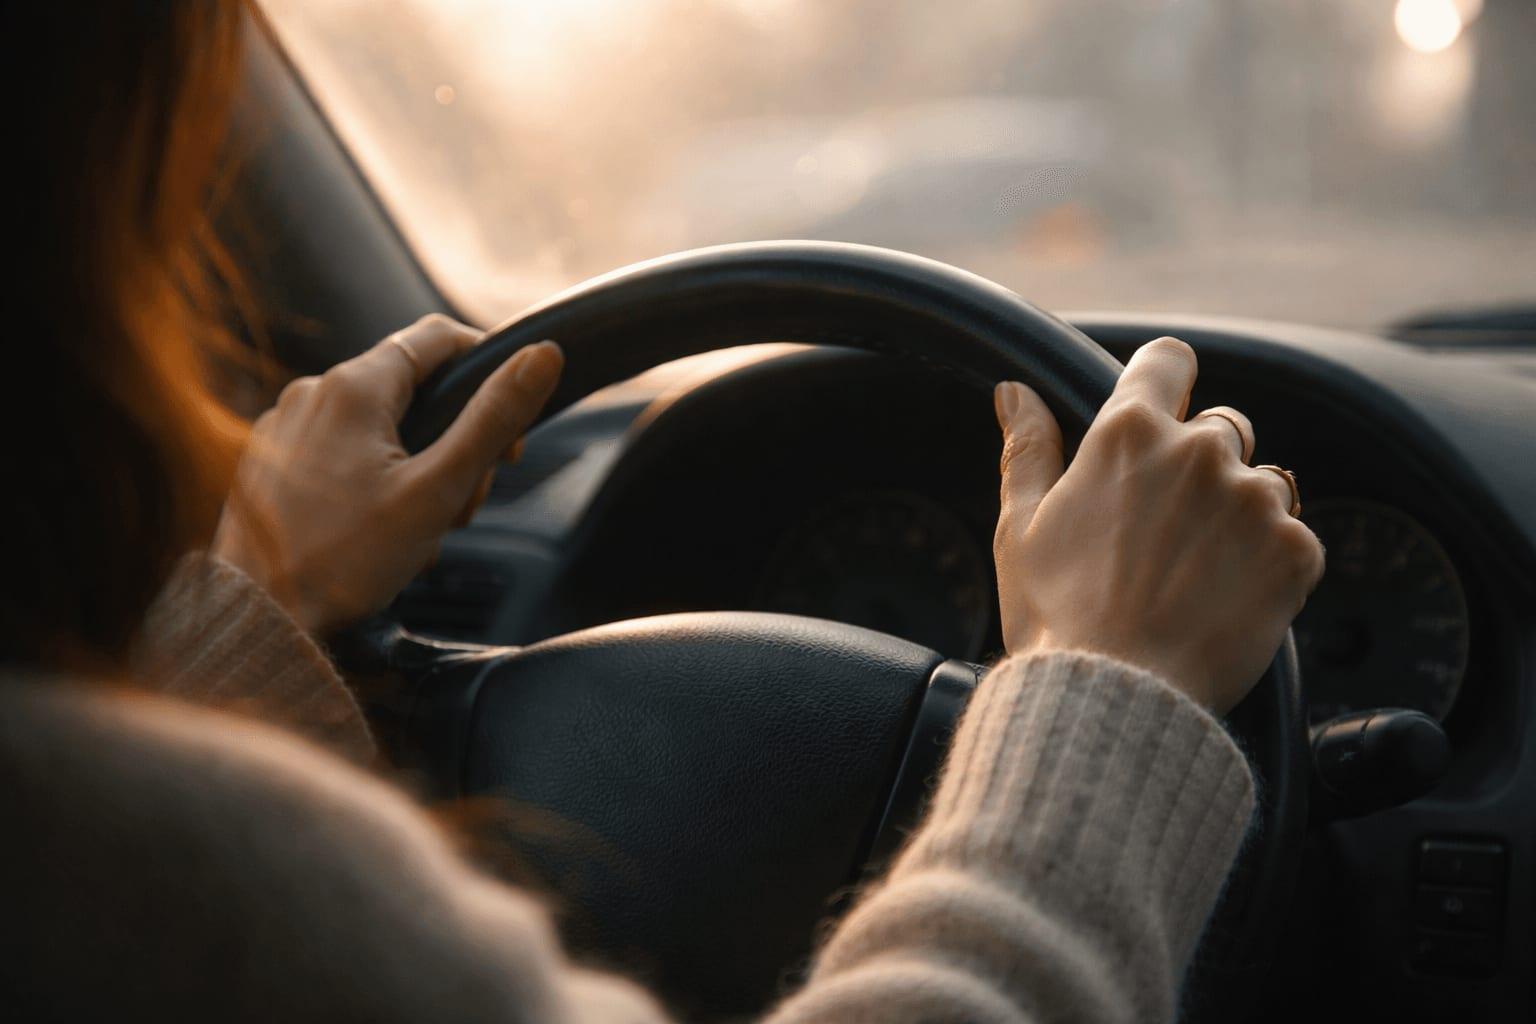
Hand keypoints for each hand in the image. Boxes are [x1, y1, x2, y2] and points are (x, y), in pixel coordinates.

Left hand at [212, 314, 563, 635]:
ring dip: (416, 464)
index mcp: (354, 386)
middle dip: (453, 439)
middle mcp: (312, 391)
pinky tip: (376, 528)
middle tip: (466, 499)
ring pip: (377, 423)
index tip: (510, 420)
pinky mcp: (269, 460)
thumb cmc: (344, 561)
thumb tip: (543, 356)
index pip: (440, 337)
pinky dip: (372, 477)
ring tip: (418, 528)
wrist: (260, 618)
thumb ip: (493, 419)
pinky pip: (339, 448)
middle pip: (412, 389)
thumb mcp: (438, 491)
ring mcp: (285, 425)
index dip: (488, 368)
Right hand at [991, 337, 1323, 712]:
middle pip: (1222, 426)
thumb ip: (1027, 448)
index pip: (1169, 361)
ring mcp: (1255, 499)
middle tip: (1165, 532)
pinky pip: (1294, 539)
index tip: (1163, 407)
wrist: (1118, 700)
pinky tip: (1225, 602)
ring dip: (1240, 515)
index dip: (1166, 380)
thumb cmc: (1056, 616)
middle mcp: (1201, 451)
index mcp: (1130, 433)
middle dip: (1200, 465)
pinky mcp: (1295, 551)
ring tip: (1196, 576)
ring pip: (1264, 483)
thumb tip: (1015, 392)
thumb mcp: (1022, 527)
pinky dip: (1269, 565)